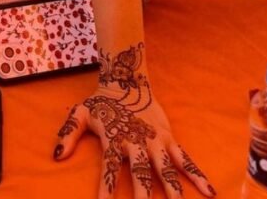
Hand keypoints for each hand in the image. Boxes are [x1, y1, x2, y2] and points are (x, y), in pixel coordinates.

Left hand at [54, 45, 214, 197]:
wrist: (126, 79)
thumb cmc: (102, 102)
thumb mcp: (80, 113)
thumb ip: (68, 133)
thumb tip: (56, 155)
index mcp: (114, 140)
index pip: (109, 171)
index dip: (108, 190)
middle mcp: (136, 143)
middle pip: (141, 176)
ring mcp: (155, 141)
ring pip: (166, 171)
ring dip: (173, 193)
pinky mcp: (169, 138)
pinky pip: (185, 160)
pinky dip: (198, 176)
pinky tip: (210, 193)